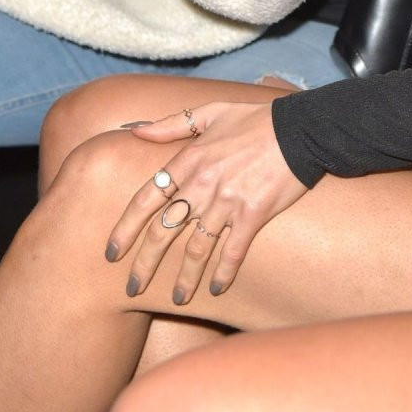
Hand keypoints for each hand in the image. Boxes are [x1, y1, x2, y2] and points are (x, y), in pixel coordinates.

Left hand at [105, 101, 305, 304]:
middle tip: (132, 288)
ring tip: (176, 298)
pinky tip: (216, 289)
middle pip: (164, 231)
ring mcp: (228, 201)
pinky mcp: (254, 214)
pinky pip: (233, 251)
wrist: (300, 129)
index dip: (125, 228)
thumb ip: (171, 125)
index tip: (111, 253)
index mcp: (189, 160)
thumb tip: (134, 131)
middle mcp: (203, 184)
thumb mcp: (210, 113)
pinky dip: (223, 273)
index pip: (146, 199)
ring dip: (184, 277)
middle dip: (144, 264)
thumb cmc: (255, 119)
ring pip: (196, 248)